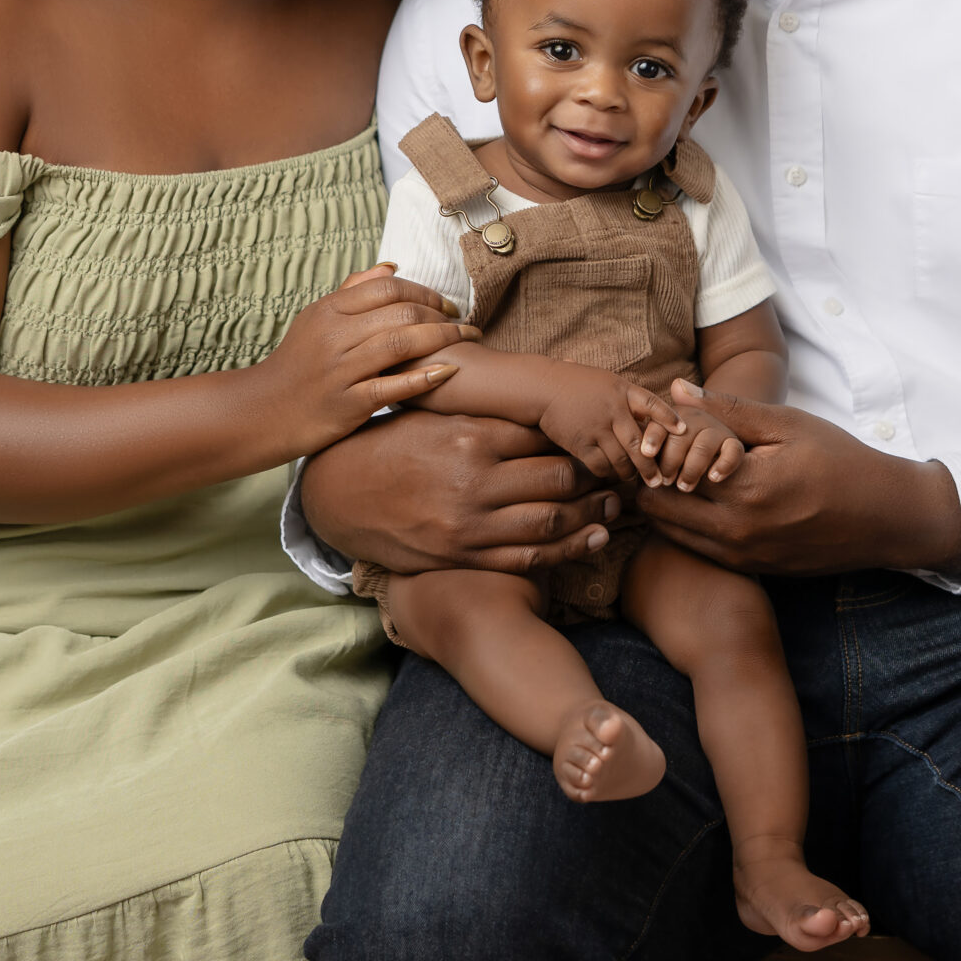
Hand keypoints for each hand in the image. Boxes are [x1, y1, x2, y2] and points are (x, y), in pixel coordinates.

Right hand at [254, 265, 480, 455]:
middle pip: (400, 312)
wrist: (263, 411)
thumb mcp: (316, 319)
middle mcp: (334, 336)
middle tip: (465, 324)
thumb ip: (353, 291)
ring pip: (401, 344)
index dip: (425, 292)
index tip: (448, 305)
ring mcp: (340, 370)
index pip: (387, 288)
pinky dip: (424, 378)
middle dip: (442, 315)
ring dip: (444, 340)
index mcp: (329, 310)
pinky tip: (449, 372)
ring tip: (469, 341)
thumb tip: (392, 267)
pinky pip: (392, 386)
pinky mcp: (347, 404)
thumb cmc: (297, 364)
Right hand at [299, 409, 623, 575]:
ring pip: (550, 520)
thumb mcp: (432, 417)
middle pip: (557, 477)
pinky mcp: (464, 555)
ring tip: (615, 507)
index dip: (579, 438)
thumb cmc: (389, 446)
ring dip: (591, 514)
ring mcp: (471, 522)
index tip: (601, 438)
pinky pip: (527, 556)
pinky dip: (566, 550)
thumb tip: (532, 404)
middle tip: (621, 474)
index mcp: (470, 436)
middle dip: (595, 477)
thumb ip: (482, 412)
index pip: (544, 436)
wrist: (339, 495)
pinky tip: (592, 539)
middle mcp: (475, 480)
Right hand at [538, 366, 665, 484]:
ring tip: (634, 478)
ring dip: (629, 473)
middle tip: (659, 480)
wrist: (542, 387)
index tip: (683, 431)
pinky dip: (607, 472)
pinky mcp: (579, 442)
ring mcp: (596, 427)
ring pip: (621, 459)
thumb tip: (656, 415)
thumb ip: (629, 399)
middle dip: (651, 466)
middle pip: (639, 443)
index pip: (652, 404)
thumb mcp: (607, 382)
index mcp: (622, 390)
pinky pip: (600, 465)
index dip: (669, 418)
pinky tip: (610, 473)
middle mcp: (612, 409)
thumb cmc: (577, 384)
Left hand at [633, 382, 960, 576]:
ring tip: (681, 475)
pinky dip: (688, 526)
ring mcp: (743, 556)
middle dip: (652, 478)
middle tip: (665, 454)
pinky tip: (705, 500)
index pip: (668, 467)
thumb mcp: (787, 424)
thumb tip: (677, 389)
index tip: (665, 430)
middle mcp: (737, 530)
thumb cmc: (840, 461)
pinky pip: (698, 550)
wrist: (886, 518)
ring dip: (666, 505)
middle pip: (657, 507)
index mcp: (745, 488)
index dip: (660, 445)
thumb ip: (727, 409)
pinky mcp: (752, 570)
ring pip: (670, 533)